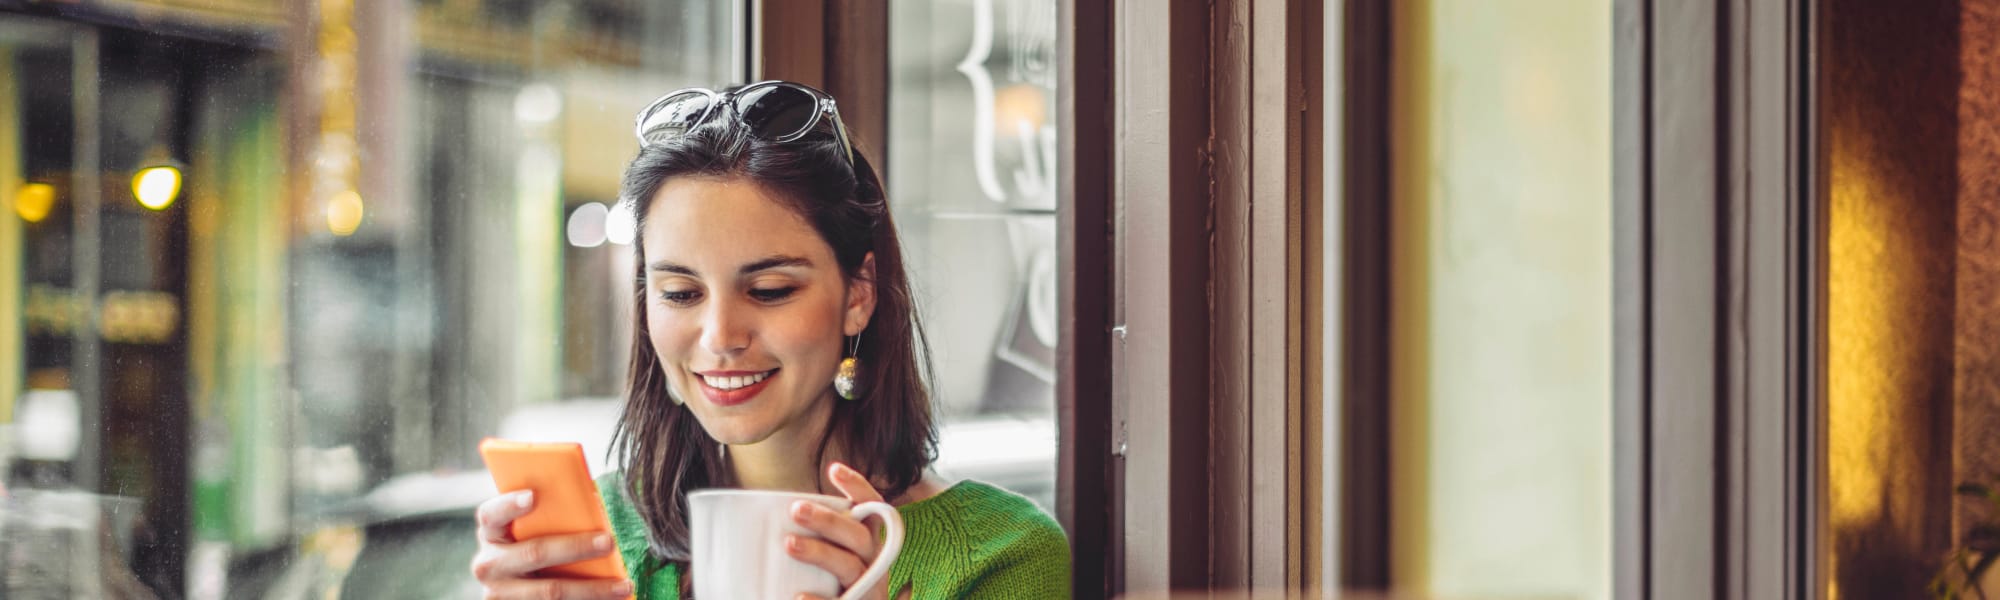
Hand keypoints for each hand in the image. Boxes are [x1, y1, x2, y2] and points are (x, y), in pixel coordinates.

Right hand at [469, 490, 633, 598]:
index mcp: (490, 533)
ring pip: (550, 591)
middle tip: (609, 542)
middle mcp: (489, 564)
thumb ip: (548, 516)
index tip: (533, 496)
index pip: (491, 514)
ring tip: (624, 584)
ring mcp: (499, 593)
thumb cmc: (529, 545)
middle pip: (534, 553)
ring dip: (592, 589)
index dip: (509, 505)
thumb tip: (593, 503)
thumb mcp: (527, 531)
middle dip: (575, 548)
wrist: (513, 587)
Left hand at [788, 463, 892, 599]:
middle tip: (796, 509)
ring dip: (820, 552)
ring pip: (850, 566)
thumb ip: (820, 537)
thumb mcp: (838, 557)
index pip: (872, 508)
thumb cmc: (836, 586)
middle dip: (829, 520)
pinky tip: (798, 597)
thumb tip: (770, 516)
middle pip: (858, 536)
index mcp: (869, 543)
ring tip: (789, 543)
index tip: (834, 469)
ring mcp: (868, 589)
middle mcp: (874, 563)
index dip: (858, 488)